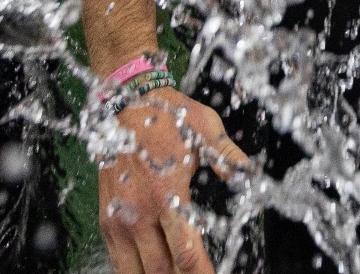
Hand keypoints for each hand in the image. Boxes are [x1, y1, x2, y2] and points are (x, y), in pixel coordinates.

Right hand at [99, 88, 247, 273]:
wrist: (123, 102)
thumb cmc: (166, 114)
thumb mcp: (205, 128)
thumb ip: (228, 156)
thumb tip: (252, 173)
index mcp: (167, 194)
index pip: (186, 252)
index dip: (203, 273)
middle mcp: (139, 213)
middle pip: (161, 270)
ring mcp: (119, 219)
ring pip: (135, 273)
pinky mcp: (106, 220)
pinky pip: (117, 261)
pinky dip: (133, 273)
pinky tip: (150, 272)